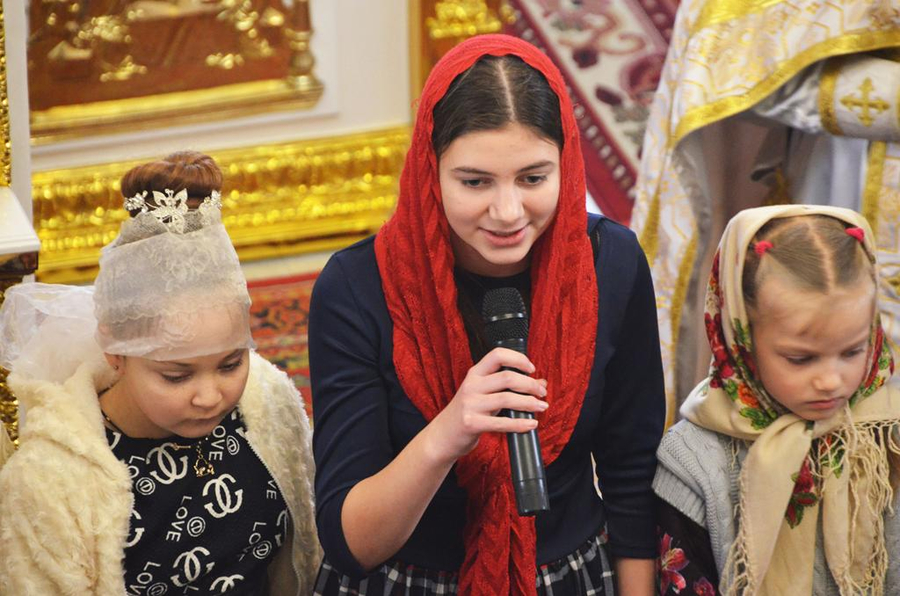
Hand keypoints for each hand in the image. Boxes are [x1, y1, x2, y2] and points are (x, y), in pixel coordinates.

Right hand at [426, 347, 547, 463]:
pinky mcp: (472, 423)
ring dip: (529, 403)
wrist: (443, 436)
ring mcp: (470, 404)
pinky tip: (531, 425)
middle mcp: (471, 386)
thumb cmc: (468, 413)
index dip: (518, 359)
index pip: (497, 355)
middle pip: (507, 377)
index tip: (531, 369)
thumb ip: (509, 387)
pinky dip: (520, 424)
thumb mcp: (485, 395)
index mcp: (475, 374)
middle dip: (530, 385)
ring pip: (507, 398)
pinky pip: (502, 422)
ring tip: (541, 407)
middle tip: (541, 393)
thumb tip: (541, 383)